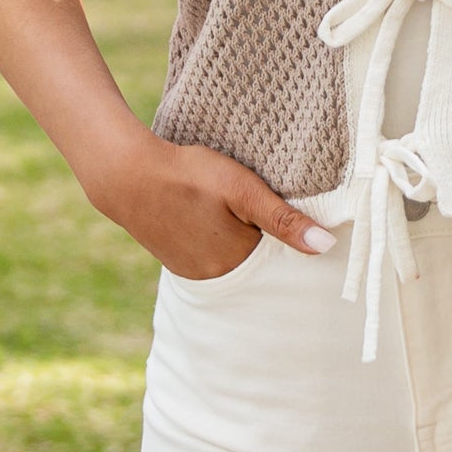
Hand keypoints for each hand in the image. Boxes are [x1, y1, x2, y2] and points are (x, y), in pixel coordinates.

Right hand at [93, 137, 334, 281]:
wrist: (125, 174)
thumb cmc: (188, 176)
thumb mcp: (242, 190)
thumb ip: (284, 220)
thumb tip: (326, 247)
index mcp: (236, 264)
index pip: (279, 261)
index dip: (287, 238)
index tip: (291, 214)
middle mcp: (214, 277)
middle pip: (255, 263)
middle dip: (264, 242)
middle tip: (261, 208)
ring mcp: (191, 272)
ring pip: (232, 260)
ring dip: (240, 241)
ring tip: (237, 213)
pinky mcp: (175, 261)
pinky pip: (209, 257)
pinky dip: (218, 242)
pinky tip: (213, 219)